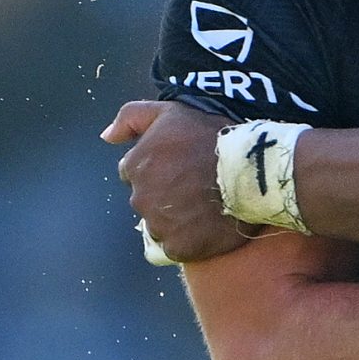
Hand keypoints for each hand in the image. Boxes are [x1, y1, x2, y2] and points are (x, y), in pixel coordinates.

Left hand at [104, 100, 253, 262]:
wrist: (252, 166)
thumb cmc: (212, 134)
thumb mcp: (169, 111)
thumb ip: (130, 117)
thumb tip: (107, 136)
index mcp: (135, 166)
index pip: (136, 174)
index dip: (160, 170)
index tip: (182, 168)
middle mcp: (141, 197)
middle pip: (148, 201)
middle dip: (167, 195)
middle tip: (197, 187)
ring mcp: (160, 225)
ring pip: (162, 226)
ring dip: (177, 219)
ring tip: (206, 207)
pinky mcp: (181, 247)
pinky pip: (178, 248)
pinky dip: (191, 241)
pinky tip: (209, 226)